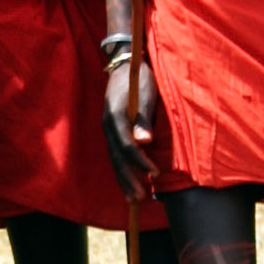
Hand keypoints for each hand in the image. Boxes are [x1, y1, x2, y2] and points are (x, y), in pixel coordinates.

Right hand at [103, 59, 158, 200]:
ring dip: (123, 179)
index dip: (141, 162)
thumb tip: (144, 142)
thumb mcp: (145, 93)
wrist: (125, 64)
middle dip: (128, 179)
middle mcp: (108, 125)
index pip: (127, 146)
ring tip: (132, 199)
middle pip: (117, 157)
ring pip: (114, 158)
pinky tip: (128, 182)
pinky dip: (122, 169)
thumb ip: (143, 118)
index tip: (155, 174)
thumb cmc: (139, 77)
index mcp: (116, 116)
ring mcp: (108, 128)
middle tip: (139, 199)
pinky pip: (116, 154)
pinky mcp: (112, 130)